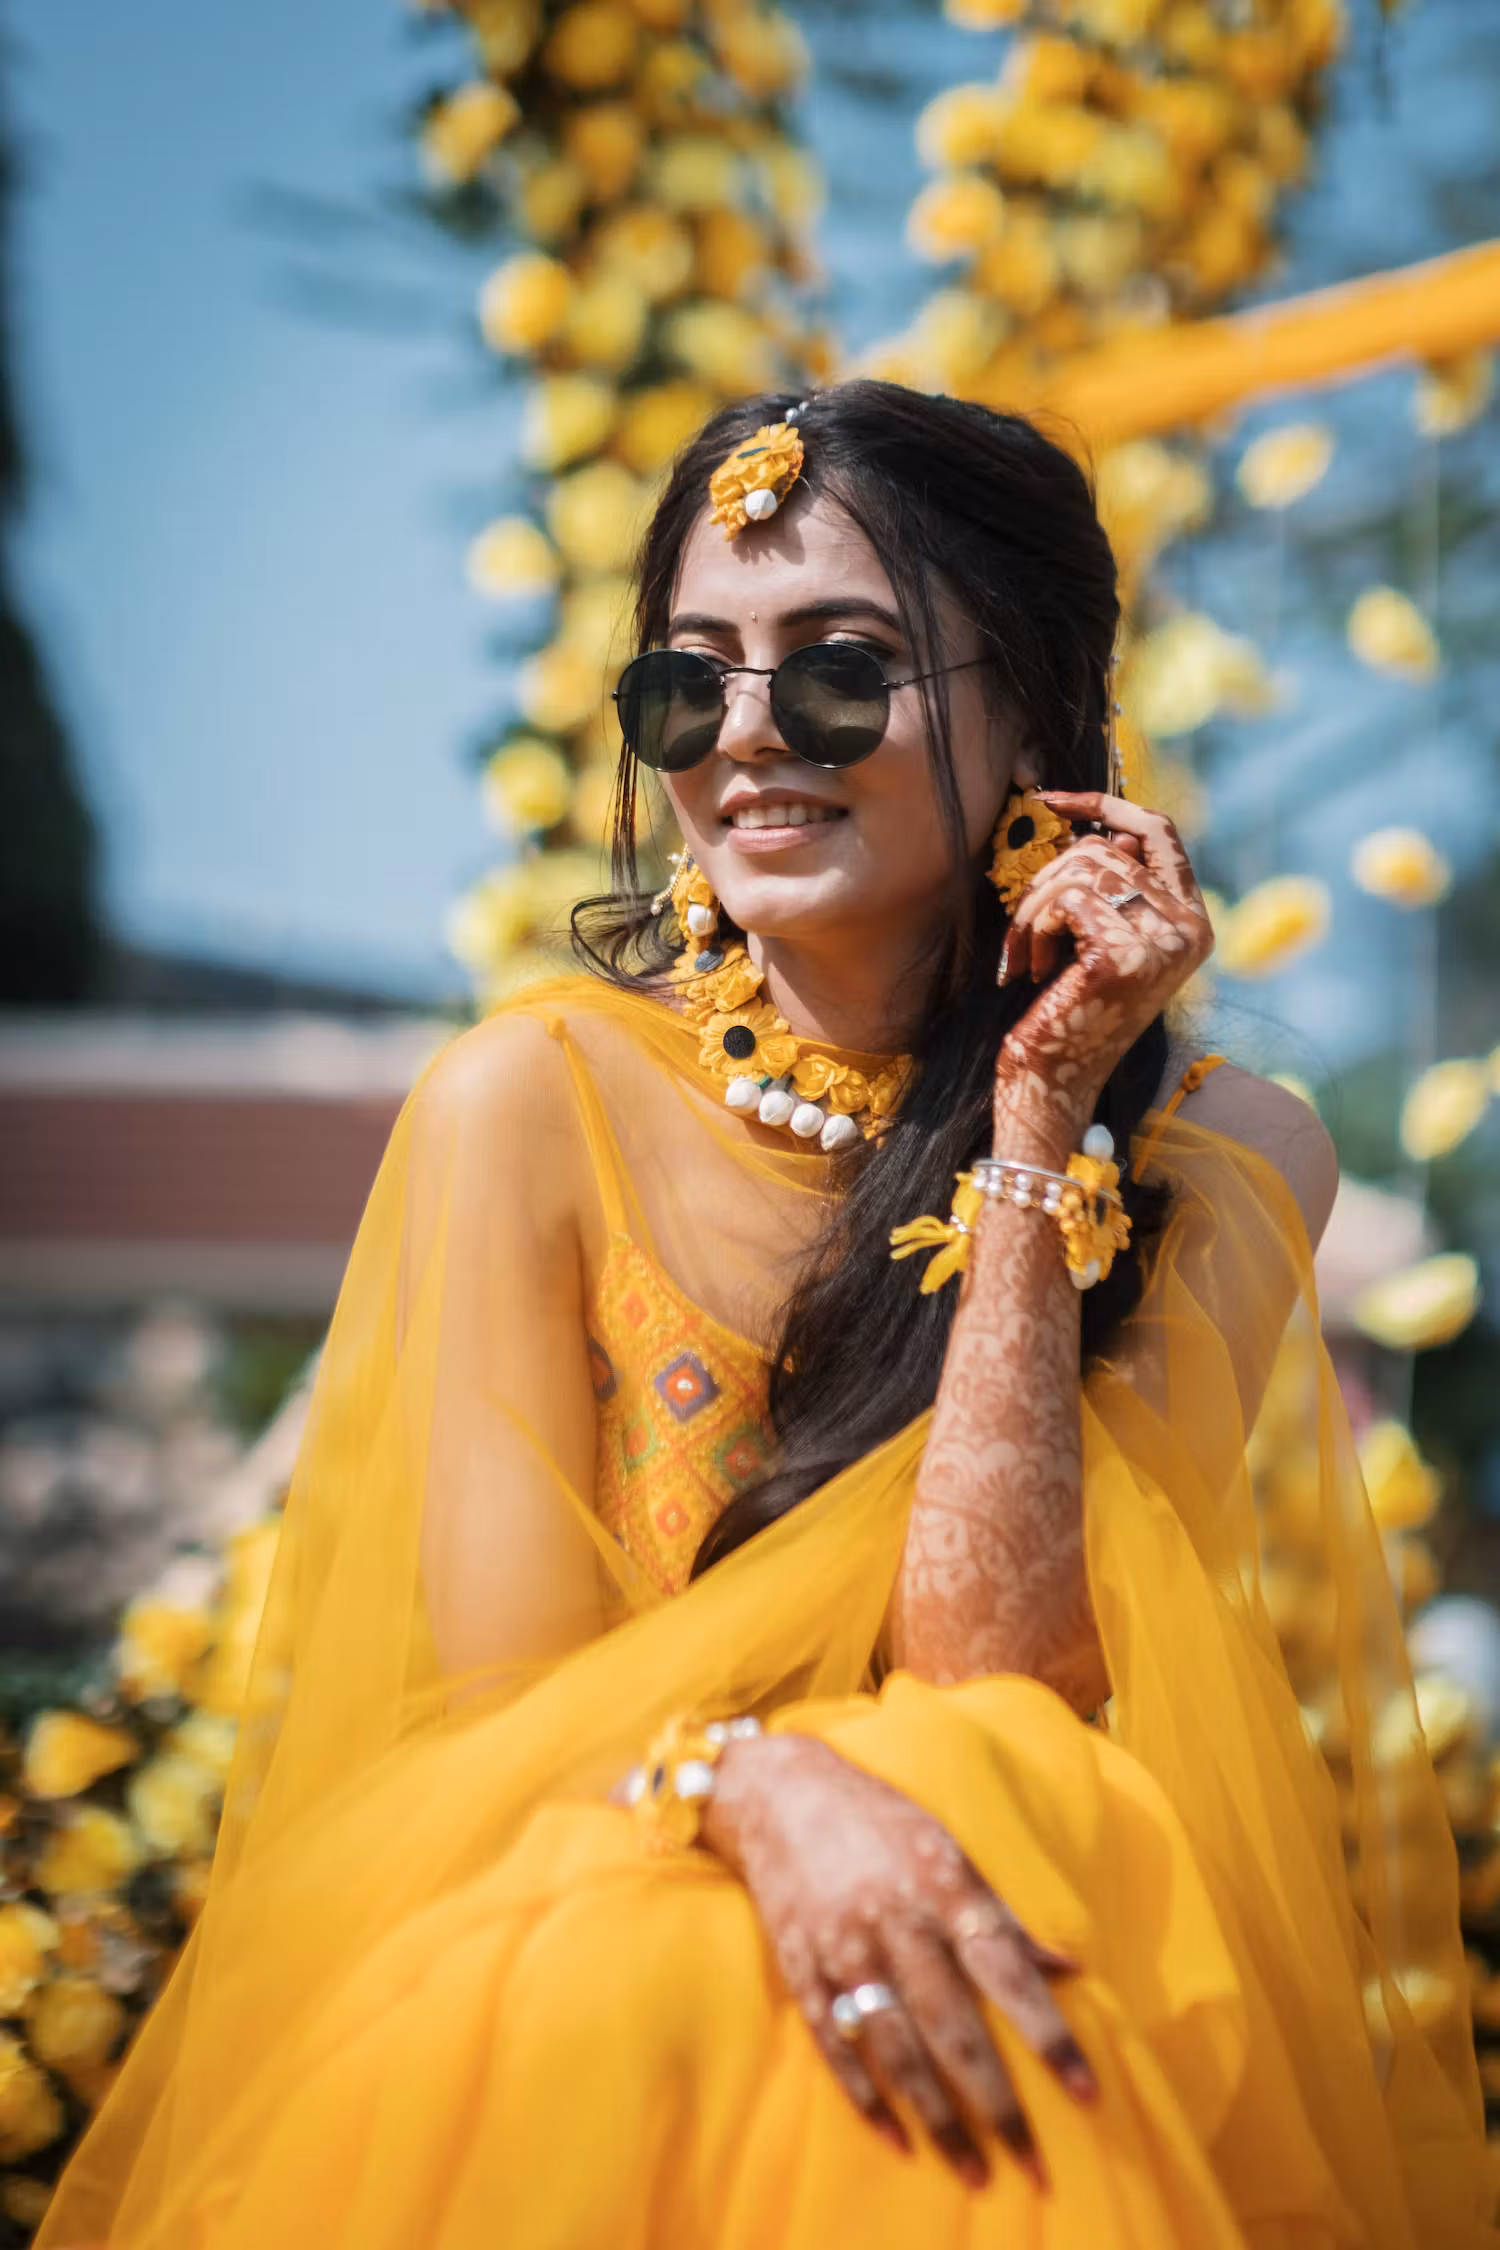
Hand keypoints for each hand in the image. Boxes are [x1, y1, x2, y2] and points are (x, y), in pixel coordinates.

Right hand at [699, 1730, 1095, 2191]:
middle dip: (997, 2104)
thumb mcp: (947, 1851)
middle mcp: (895, 1921)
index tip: (1086, 2093)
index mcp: (942, 1886)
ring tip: (974, 2170)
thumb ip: (1002, 1916)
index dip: (1048, 2035)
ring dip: (939, 2118)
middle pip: (953, 2028)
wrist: (779, 1793)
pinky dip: (866, 2096)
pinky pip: (835, 2045)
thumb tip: (1070, 1968)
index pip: (1007, 1971)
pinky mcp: (801, 1967)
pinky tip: (898, 2137)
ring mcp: (843, 1947)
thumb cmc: (880, 1822)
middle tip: (1034, 2167)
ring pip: (898, 2050)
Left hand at [995, 792, 1211, 1134]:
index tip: (1054, 800)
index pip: (1160, 831)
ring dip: (1035, 909)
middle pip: (1105, 850)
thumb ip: (1114, 885)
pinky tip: (1033, 971)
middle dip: (1049, 881)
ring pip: (1080, 871)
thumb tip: (1106, 831)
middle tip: (1027, 929)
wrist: (1052, 1080)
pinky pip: (1065, 901)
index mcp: (1192, 921)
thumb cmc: (1068, 1009)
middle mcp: (1189, 929)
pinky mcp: (1122, 957)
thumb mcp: (1099, 938)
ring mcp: (1161, 942)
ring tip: (1028, 955)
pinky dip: (1034, 929)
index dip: (1106, 806)